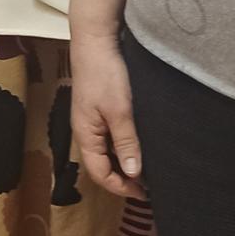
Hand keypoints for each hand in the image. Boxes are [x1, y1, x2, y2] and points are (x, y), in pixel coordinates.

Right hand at [69, 26, 146, 199]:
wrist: (95, 40)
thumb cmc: (105, 74)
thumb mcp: (120, 111)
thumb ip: (126, 142)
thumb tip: (132, 174)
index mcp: (85, 135)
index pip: (99, 173)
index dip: (120, 188)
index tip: (144, 194)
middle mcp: (85, 130)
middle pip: (101, 165)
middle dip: (123, 179)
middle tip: (149, 186)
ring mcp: (91, 119)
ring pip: (106, 151)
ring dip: (124, 163)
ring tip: (147, 168)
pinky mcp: (98, 108)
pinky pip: (109, 137)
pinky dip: (123, 146)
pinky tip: (138, 144)